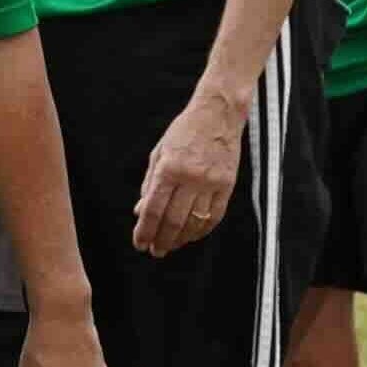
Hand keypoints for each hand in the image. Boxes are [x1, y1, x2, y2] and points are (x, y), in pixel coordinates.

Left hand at [131, 86, 244, 255]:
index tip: (139, 244)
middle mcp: (190, 177)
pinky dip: (202, 230)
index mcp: (169, 168)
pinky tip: (192, 236)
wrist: (218, 114)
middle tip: (154, 252)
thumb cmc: (184, 132)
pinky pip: (215, 215)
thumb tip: (139, 212)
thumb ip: (149, 184)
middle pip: (173, 220)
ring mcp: (212, 182)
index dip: (145, 230)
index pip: (153, 209)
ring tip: (171, 246)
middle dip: (161, 240)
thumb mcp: (158, 153)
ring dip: (181, 239)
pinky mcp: (228, 184)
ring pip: (195, 221)